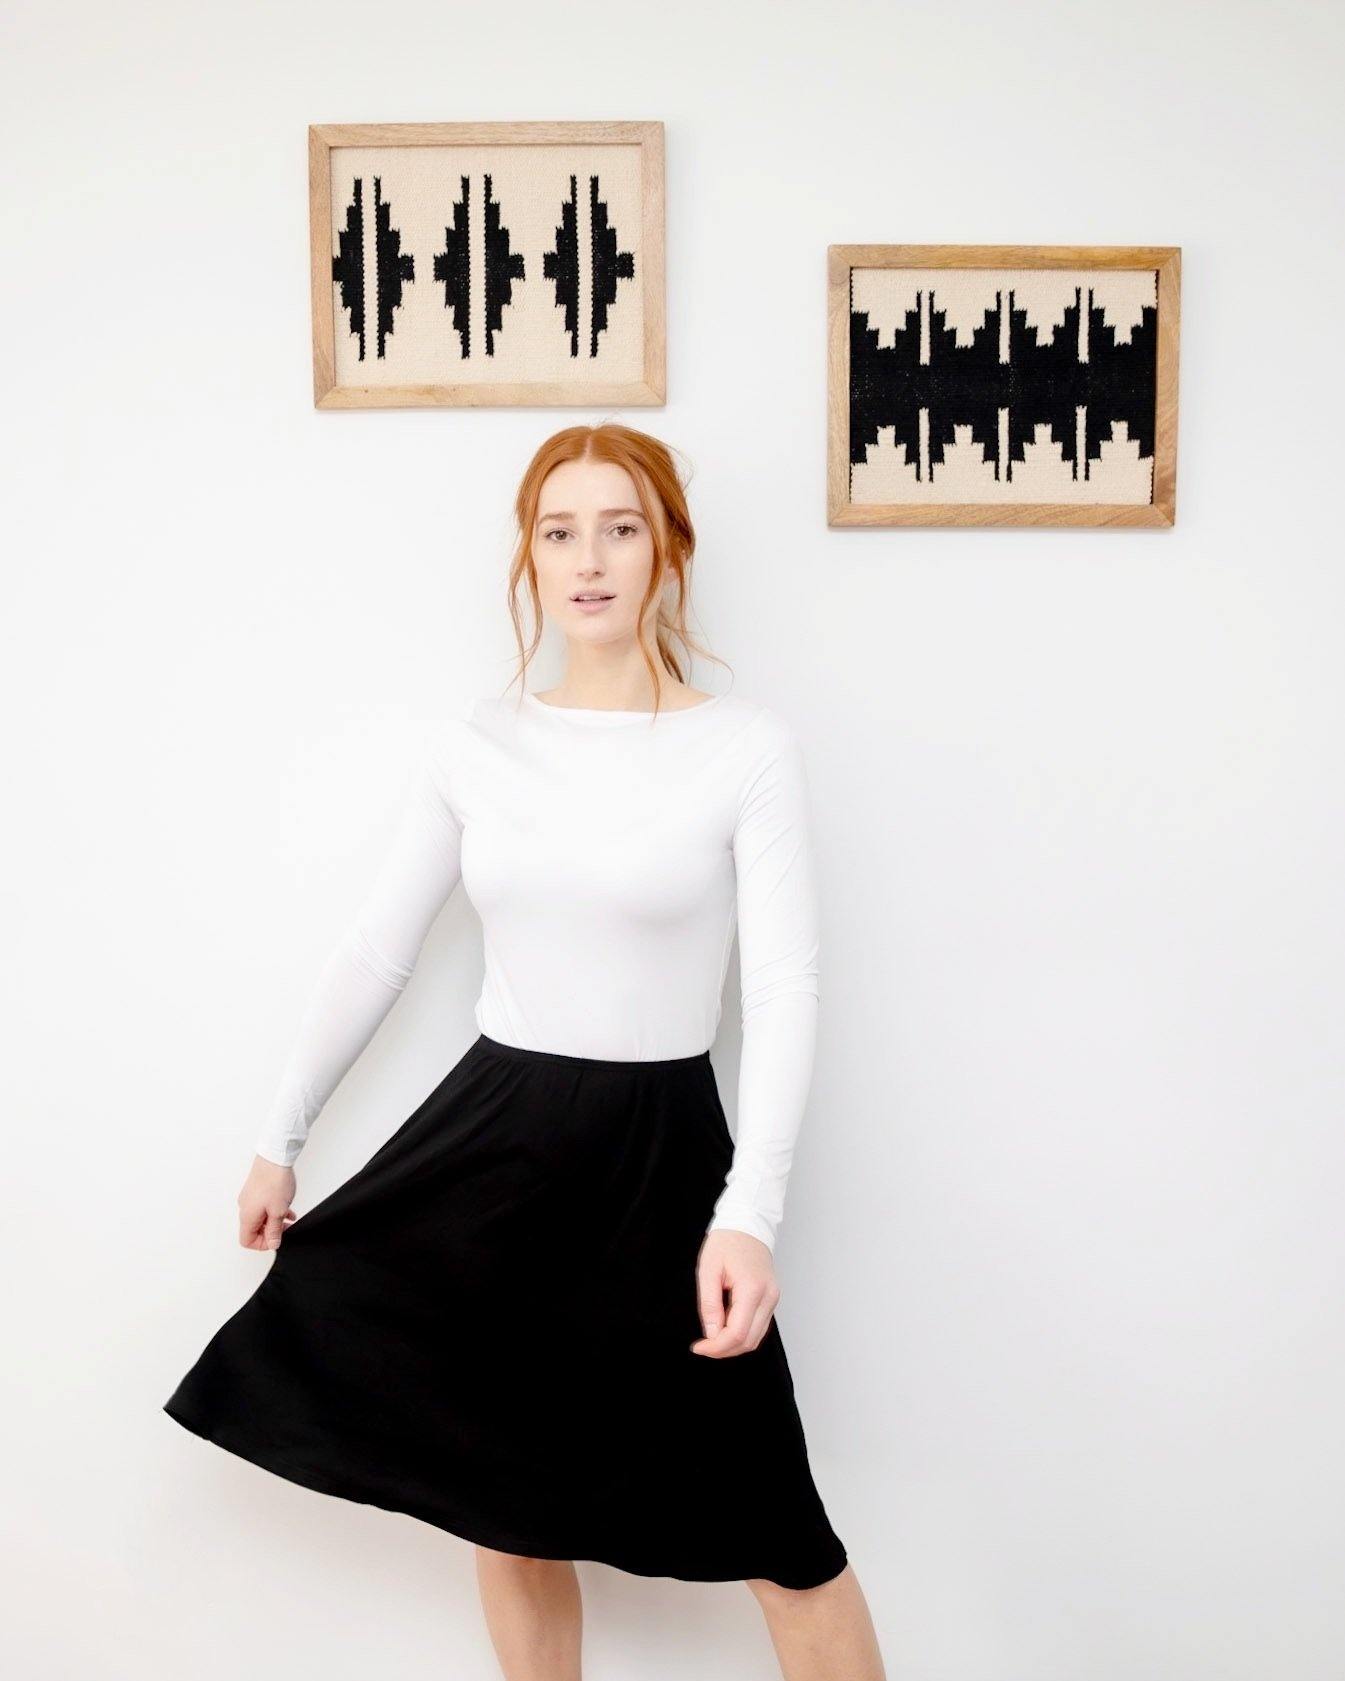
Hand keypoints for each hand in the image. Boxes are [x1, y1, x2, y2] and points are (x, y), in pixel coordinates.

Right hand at [238, 1155, 297, 1251]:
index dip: (262, 1244)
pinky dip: (274, 1211)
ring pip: (260, 1218)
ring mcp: (250, 1198)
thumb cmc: (275, 1181)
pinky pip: (263, 1207)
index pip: (247, 1240)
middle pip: (253, 1230)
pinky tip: (287, 1209)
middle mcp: (245, 1207)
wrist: (275, 1157)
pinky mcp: (256, 1190)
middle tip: (285, 1229)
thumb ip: (274, 1230)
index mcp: (247, 1216)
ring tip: (289, 1219)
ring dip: (274, 1221)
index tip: (276, 1239)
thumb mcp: (278, 1211)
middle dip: (270, 1232)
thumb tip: (272, 1244)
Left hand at [691, 1228, 779, 1357]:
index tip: (699, 1347)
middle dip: (724, 1350)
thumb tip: (712, 1333)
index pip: (737, 1333)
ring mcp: (773, 1298)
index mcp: (752, 1288)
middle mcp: (768, 1297)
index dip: (716, 1347)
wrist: (747, 1223)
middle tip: (703, 1346)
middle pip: (749, 1341)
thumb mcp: (708, 1270)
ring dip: (733, 1344)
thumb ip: (709, 1305)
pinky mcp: (771, 1298)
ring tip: (712, 1337)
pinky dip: (742, 1333)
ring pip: (756, 1338)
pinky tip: (725, 1327)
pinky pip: (758, 1326)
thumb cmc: (727, 1241)